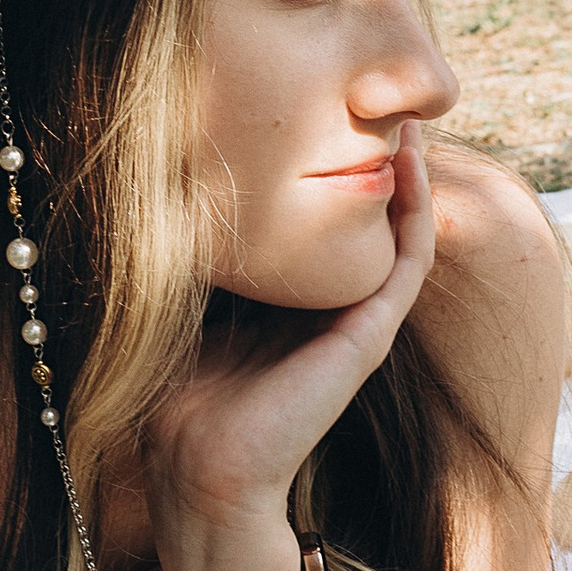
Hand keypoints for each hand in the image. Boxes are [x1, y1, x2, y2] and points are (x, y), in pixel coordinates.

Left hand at [137, 131, 436, 570]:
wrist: (203, 473)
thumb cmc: (181, 402)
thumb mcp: (186, 306)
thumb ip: (196, 259)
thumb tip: (156, 188)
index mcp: (293, 305)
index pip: (322, 226)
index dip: (327, 171)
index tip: (319, 112)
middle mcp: (332, 309)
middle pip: (367, 221)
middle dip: (373, 160)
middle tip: (373, 98)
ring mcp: (358, 321)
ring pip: (401, 231)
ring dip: (410, 174)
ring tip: (406, 118)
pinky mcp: (370, 334)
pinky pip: (409, 259)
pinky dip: (416, 208)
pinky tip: (411, 161)